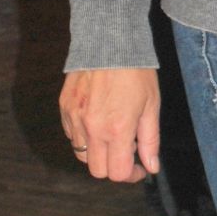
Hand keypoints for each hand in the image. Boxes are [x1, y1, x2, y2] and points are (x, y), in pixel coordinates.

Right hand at [59, 67, 159, 182]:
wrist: (109, 40)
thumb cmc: (135, 71)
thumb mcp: (151, 105)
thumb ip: (150, 140)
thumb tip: (151, 167)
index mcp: (117, 129)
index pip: (117, 173)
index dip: (131, 175)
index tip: (140, 167)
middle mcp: (92, 128)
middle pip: (97, 170)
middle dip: (113, 166)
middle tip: (127, 148)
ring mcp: (75, 118)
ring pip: (82, 155)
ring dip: (98, 151)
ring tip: (112, 130)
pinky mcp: (65, 107)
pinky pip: (72, 135)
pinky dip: (84, 136)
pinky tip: (98, 119)